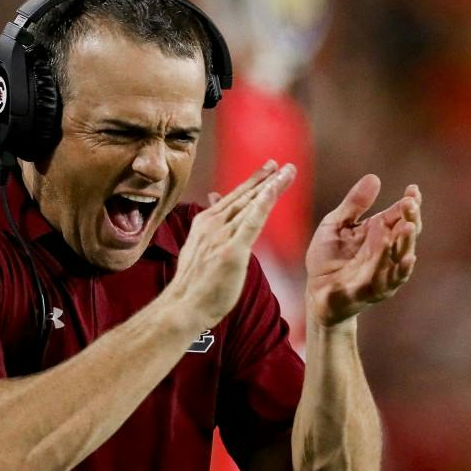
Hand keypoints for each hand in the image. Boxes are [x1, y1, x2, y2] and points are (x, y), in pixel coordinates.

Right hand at [166, 160, 294, 329]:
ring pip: (251, 204)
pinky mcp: (232, 250)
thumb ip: (208, 229)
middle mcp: (213, 224)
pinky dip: (264, 202)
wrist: (182, 306)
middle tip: (280, 164)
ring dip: (270, 185)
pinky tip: (274, 189)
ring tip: (287, 171)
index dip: (251, 183)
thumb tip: (211, 208)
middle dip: (263, 178)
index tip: (266, 170)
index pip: (232, 199)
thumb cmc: (192, 284)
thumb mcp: (197, 249)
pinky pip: (252, 221)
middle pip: (244, 197)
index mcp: (205, 223)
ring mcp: (222, 236)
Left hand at [305, 175, 421, 326]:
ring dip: (405, 242)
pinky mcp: (373, 290)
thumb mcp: (336, 224)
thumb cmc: (328, 257)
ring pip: (400, 256)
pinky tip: (409, 258)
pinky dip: (401, 270)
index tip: (412, 189)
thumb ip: (354, 204)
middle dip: (410, 218)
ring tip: (407, 225)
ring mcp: (383, 271)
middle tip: (409, 203)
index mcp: (379, 233)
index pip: (400, 216)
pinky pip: (390, 280)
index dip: (409, 203)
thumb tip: (374, 177)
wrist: (314, 291)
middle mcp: (387, 252)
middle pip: (406, 234)